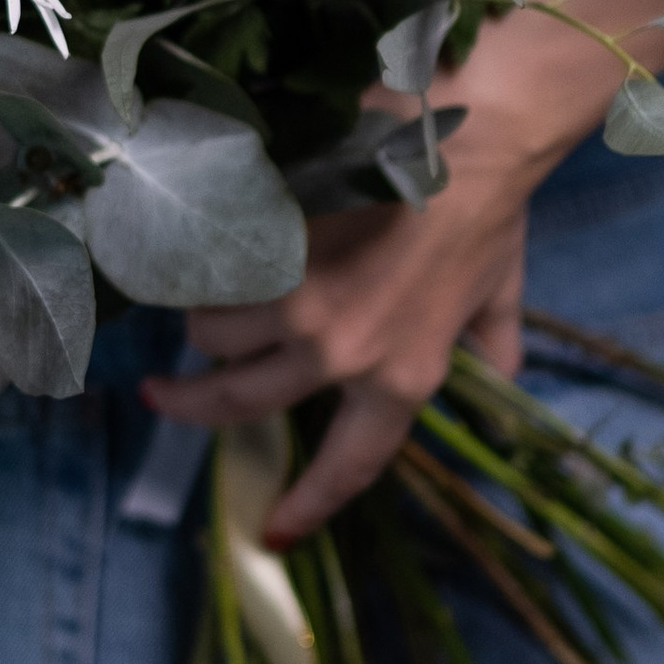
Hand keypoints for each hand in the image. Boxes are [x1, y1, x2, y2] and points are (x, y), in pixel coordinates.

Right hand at [143, 0, 652, 538]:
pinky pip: (212, 268)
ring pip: (213, 329)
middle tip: (162, 393)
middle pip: (238, 397)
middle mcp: (340, 353)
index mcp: (402, 379)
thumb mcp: (499, 295)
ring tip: (199, 292)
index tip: (272, 532)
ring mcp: (297, 297)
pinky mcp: (269, 241)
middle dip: (189, 401)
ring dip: (202, 317)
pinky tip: (190, 244)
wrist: (478, 132)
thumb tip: (501, 375)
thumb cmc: (492, 210)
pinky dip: (199, 263)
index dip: (306, 504)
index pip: (347, 465)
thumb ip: (492, 345)